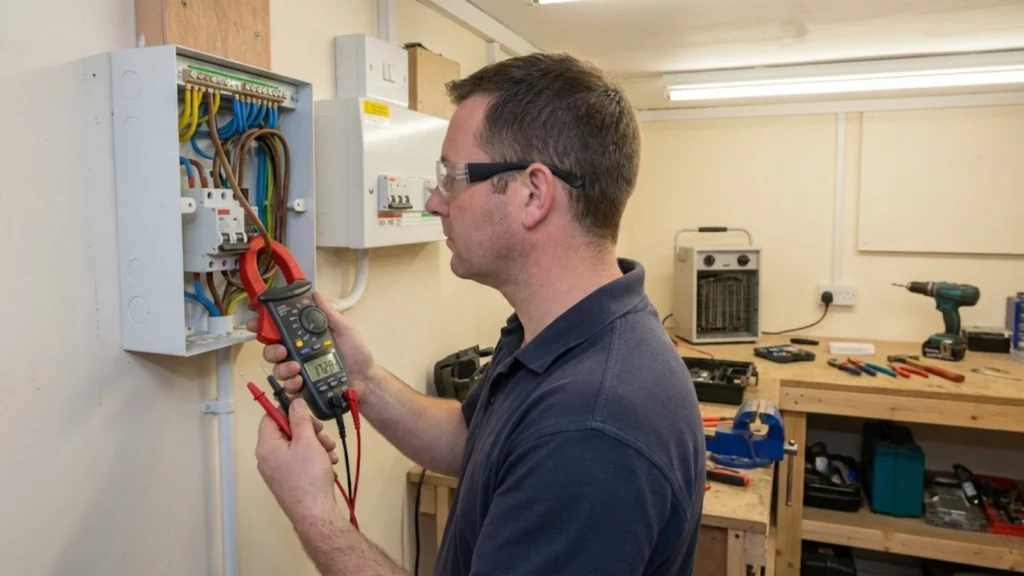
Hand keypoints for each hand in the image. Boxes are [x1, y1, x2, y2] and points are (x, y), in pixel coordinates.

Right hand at [247, 291, 377, 404]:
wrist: (365, 378)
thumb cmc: (356, 354)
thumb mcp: (344, 329)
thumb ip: (329, 313)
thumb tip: (315, 294)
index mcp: (305, 338)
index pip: (280, 330)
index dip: (264, 326)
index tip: (255, 323)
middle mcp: (299, 353)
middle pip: (272, 350)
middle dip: (271, 350)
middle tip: (281, 350)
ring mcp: (300, 371)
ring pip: (278, 369)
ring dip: (282, 368)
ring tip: (296, 368)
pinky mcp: (304, 387)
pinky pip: (288, 388)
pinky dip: (291, 385)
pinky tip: (299, 382)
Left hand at [255, 398, 340, 525]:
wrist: (314, 513)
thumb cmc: (309, 475)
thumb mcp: (307, 441)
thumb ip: (300, 419)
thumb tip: (294, 402)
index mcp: (266, 446)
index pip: (270, 417)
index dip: (287, 410)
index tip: (305, 409)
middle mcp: (267, 457)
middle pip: (286, 431)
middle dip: (308, 430)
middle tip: (322, 433)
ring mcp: (277, 470)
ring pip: (296, 446)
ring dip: (315, 444)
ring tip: (330, 451)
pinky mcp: (288, 480)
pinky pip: (299, 460)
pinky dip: (313, 457)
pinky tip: (328, 462)